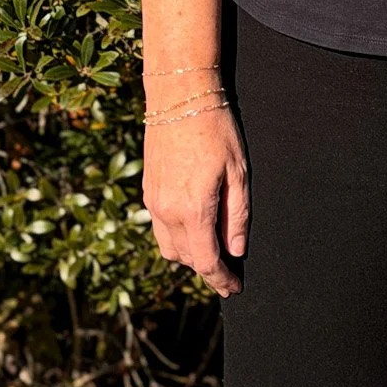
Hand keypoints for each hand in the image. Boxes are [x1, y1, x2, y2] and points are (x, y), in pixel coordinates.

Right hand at [142, 105, 248, 297]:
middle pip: (186, 258)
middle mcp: (167, 212)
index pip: (207, 262)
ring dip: (190, 254)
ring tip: (212, 247)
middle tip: (229, 270)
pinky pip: (159, 228)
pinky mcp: (147, 192)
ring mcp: (153, 203)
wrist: (179, 97)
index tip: (234, 289)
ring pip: (169, 247)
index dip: (221, 280)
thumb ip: (237, 215)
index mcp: (194, 209)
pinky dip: (176, 236)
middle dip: (207, 268)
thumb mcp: (239, 171)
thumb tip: (237, 250)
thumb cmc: (216, 129)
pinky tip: (193, 225)